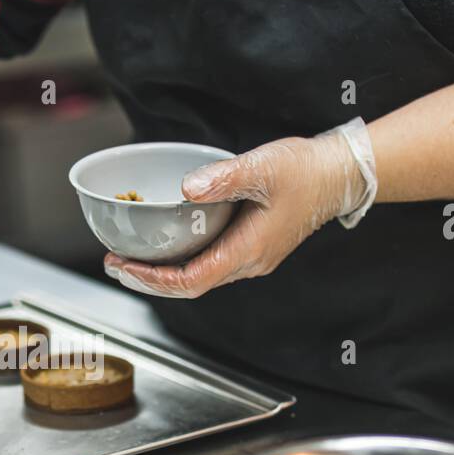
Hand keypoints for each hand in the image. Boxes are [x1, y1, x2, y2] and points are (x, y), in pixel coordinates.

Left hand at [103, 125, 369, 297]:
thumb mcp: (263, 167)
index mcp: (248, 250)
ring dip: (163, 274)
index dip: (154, 279)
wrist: (338, 175)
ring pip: (198, 278)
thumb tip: (186, 189)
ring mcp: (250, 258)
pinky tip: (164, 247)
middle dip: (149, 281)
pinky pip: (209, 264)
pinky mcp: (251, 248)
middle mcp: (248, 262)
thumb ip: (223, 178)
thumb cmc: (306, 171)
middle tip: (115, 266)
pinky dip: (181, 262)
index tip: (125, 267)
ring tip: (130, 261)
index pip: (192, 280)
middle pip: (190, 286)